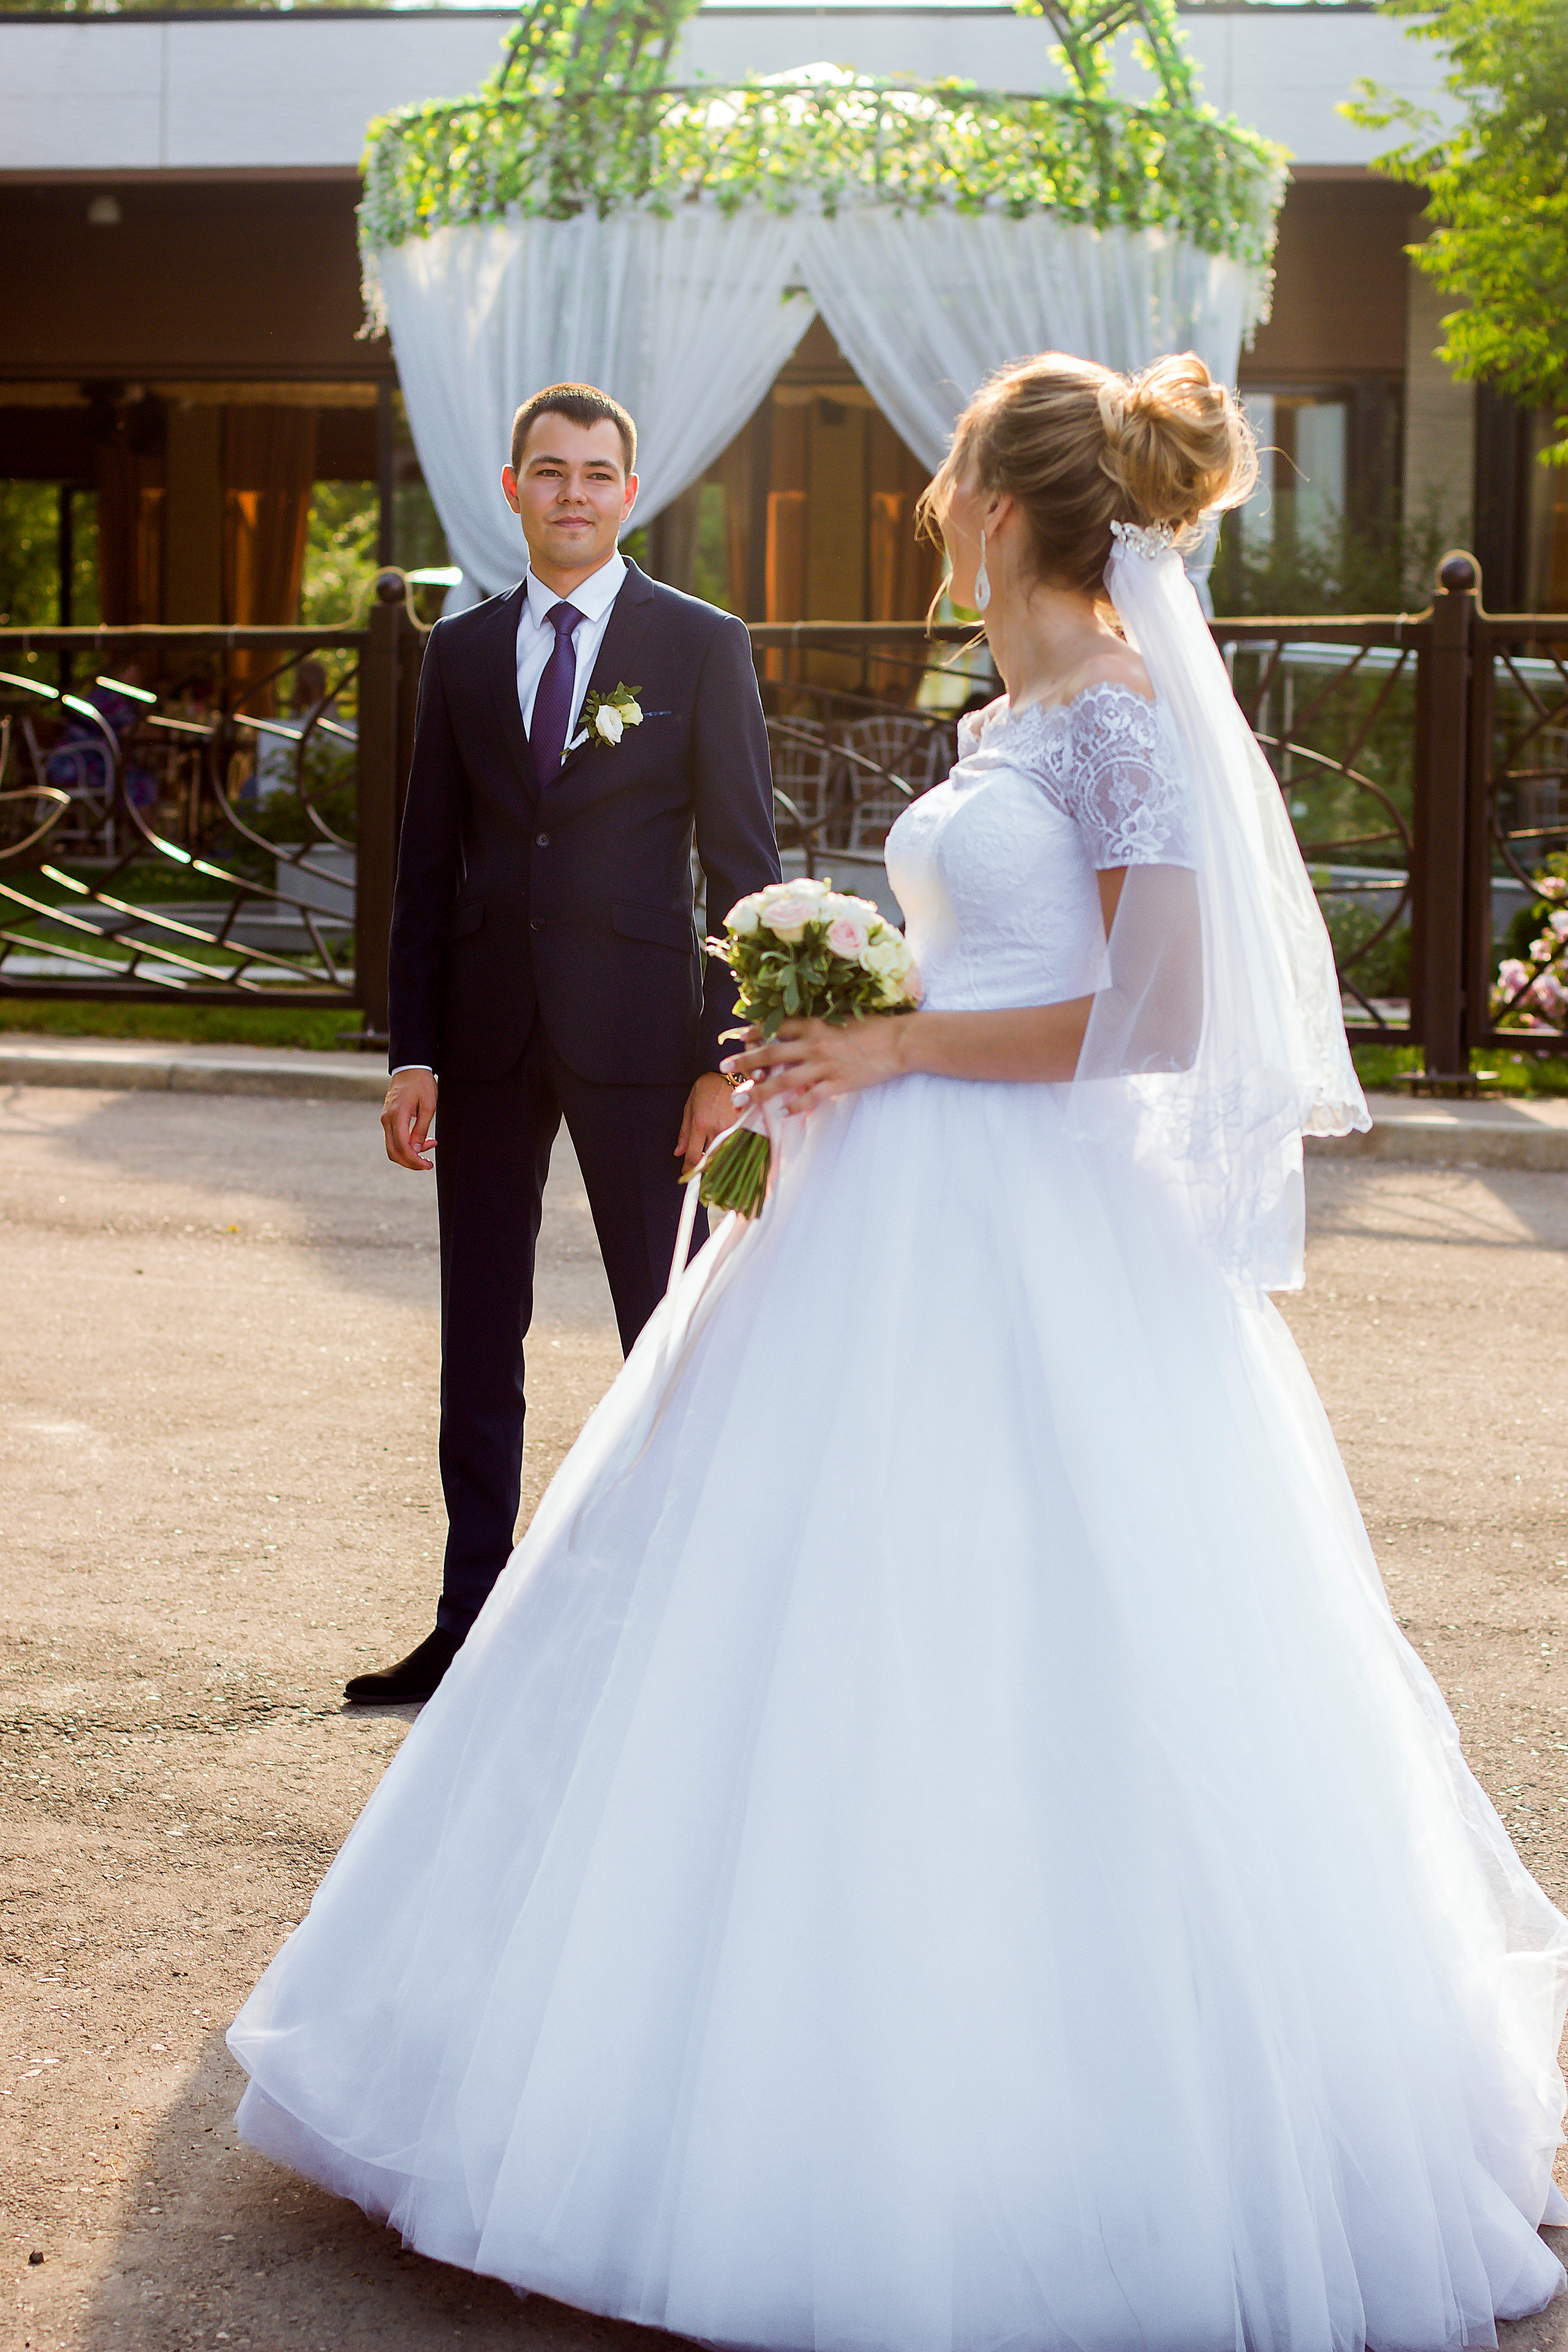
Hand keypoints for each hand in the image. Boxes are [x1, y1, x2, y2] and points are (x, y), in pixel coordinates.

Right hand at [382, 1068, 437, 1170]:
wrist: (410, 1068)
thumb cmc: (421, 1083)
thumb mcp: (428, 1106)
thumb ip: (421, 1129)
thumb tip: (415, 1150)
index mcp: (397, 1115)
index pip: (402, 1147)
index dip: (414, 1160)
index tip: (427, 1165)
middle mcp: (387, 1119)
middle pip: (393, 1152)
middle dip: (410, 1162)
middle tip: (427, 1164)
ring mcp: (385, 1119)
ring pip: (392, 1147)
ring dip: (409, 1154)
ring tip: (429, 1146)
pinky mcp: (388, 1119)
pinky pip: (394, 1138)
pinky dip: (406, 1145)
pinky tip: (420, 1141)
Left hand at [675, 1070, 738, 1178]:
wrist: (734, 1074)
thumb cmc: (710, 1088)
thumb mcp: (690, 1106)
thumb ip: (684, 1132)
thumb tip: (678, 1152)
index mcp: (700, 1124)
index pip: (694, 1157)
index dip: (690, 1170)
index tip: (688, 1174)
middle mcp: (717, 1129)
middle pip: (711, 1161)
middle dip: (706, 1171)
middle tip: (702, 1172)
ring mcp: (734, 1129)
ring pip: (726, 1157)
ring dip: (720, 1163)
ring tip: (717, 1163)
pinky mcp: (746, 1127)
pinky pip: (739, 1147)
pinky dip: (734, 1153)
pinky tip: (731, 1153)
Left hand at [723, 1016, 906, 1117]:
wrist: (900, 1041)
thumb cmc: (874, 1027)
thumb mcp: (842, 1019)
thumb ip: (819, 1026)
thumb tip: (800, 1032)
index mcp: (815, 1025)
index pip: (777, 1027)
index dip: (755, 1031)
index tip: (737, 1036)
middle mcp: (815, 1044)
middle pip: (772, 1053)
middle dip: (745, 1060)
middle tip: (723, 1066)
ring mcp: (825, 1066)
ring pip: (784, 1080)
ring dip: (758, 1091)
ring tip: (739, 1099)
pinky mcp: (838, 1083)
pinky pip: (811, 1097)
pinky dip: (795, 1106)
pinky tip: (781, 1113)